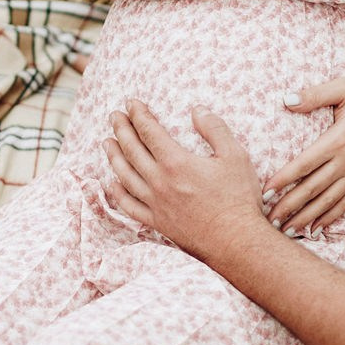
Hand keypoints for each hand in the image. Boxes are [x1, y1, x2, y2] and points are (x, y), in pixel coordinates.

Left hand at [104, 100, 266, 262]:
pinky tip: (113, 183)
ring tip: (106, 143)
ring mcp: (155, 204)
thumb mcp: (235, 156)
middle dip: (121, 130)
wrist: (235, 241)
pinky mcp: (157, 222)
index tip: (131, 103)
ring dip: (113, 157)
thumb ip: (214, 129)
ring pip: (124, 176)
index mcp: (176, 163)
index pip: (149, 132)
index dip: (139, 115)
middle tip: (114, 116)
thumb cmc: (238, 198)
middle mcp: (159, 182)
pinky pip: (129, 206)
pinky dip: (118, 193)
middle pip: (132, 151)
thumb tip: (197, 109)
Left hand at [266, 76, 344, 234]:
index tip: (265, 192)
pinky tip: (317, 229)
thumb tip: (287, 100)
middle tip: (269, 221)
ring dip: (306, 217)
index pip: (304, 164)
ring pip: (328, 201)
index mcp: (338, 140)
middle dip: (289, 206)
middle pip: (312, 189)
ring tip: (287, 231)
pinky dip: (331, 217)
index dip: (283, 180)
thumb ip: (315, 95)